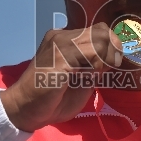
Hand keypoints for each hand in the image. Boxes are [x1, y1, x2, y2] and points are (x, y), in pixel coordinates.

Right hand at [0, 23, 122, 131]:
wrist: (25, 110)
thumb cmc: (52, 98)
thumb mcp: (81, 78)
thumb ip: (95, 66)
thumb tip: (114, 58)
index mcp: (64, 38)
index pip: (98, 30)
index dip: (111, 44)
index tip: (114, 62)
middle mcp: (61, 36)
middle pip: (101, 31)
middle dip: (113, 50)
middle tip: (110, 68)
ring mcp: (59, 44)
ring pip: (99, 40)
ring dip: (106, 58)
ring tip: (99, 73)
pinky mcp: (59, 58)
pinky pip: (92, 54)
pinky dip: (98, 65)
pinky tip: (90, 76)